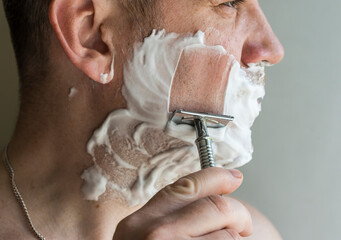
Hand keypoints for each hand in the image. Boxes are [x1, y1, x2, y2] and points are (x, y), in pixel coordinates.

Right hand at [113, 167, 252, 239]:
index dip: (215, 177)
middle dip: (238, 216)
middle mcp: (153, 233)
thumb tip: (215, 197)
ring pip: (228, 234)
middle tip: (243, 228)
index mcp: (139, 224)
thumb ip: (170, 219)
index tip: (232, 176)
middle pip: (215, 207)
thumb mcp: (144, 239)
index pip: (184, 187)